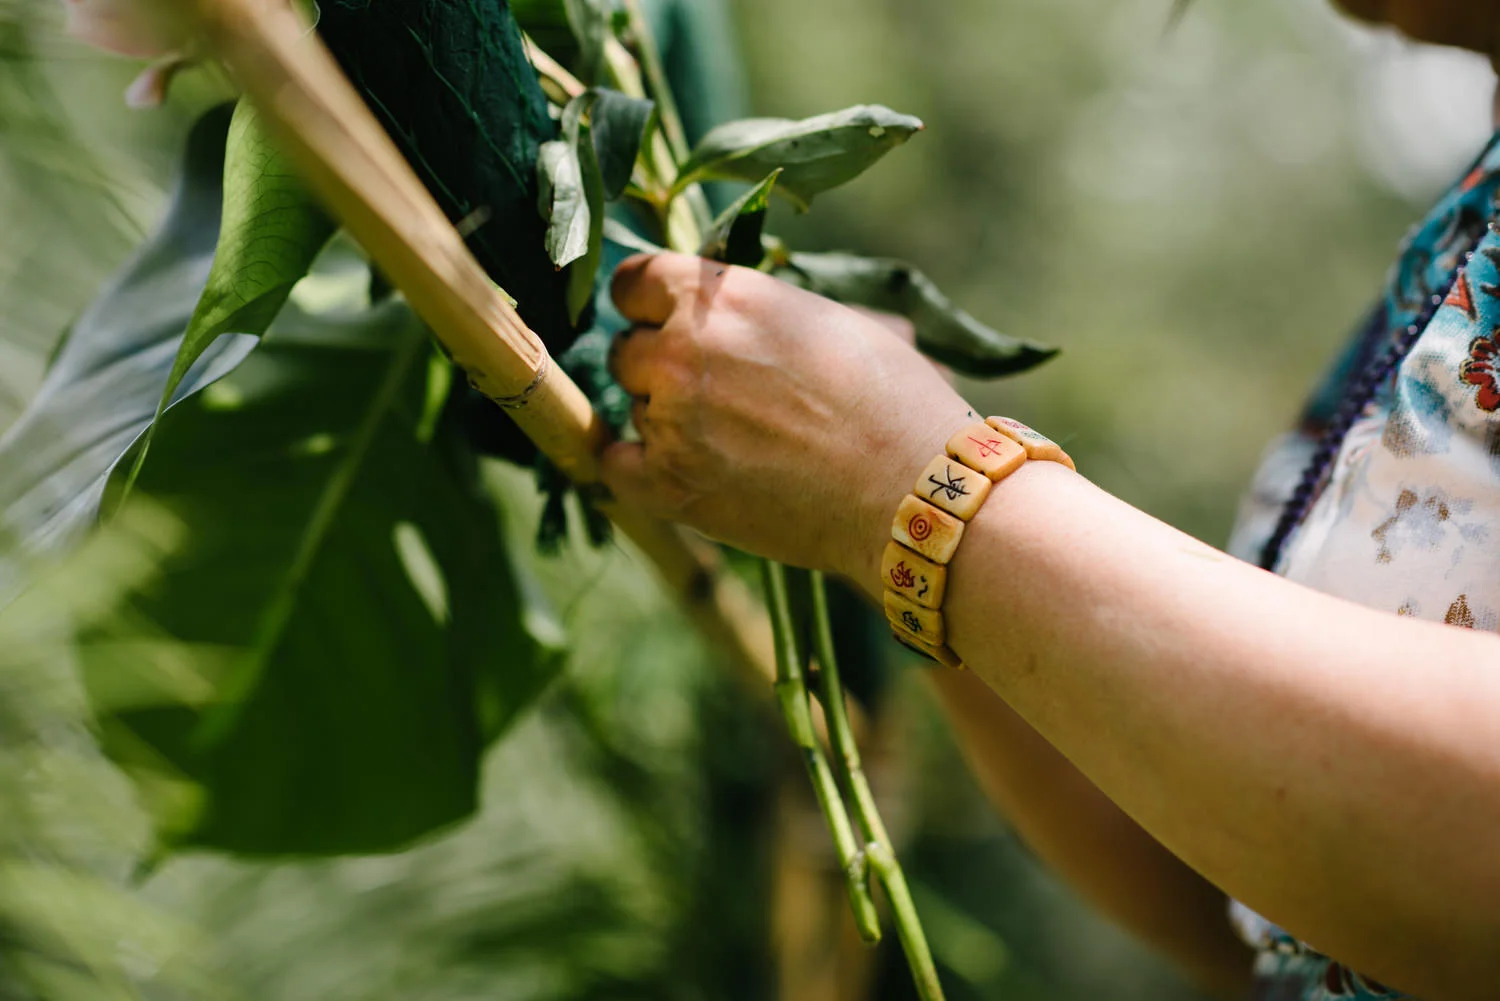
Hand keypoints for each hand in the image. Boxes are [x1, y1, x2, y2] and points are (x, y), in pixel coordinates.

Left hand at [602, 252, 973, 587]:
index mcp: (723, 295)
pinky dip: (637, 470)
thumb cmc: (893, 402)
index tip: (661, 322)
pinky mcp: (668, 485)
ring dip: (664, 421)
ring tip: (727, 442)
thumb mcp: (831, 320)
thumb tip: (742, 309)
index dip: (647, 304)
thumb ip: (763, 309)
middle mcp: (683, 348)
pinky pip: (614, 467)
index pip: (634, 283)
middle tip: (710, 393)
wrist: (913, 490)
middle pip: (627, 350)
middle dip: (658, 367)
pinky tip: (670, 472)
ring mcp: (670, 419)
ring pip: (634, 410)